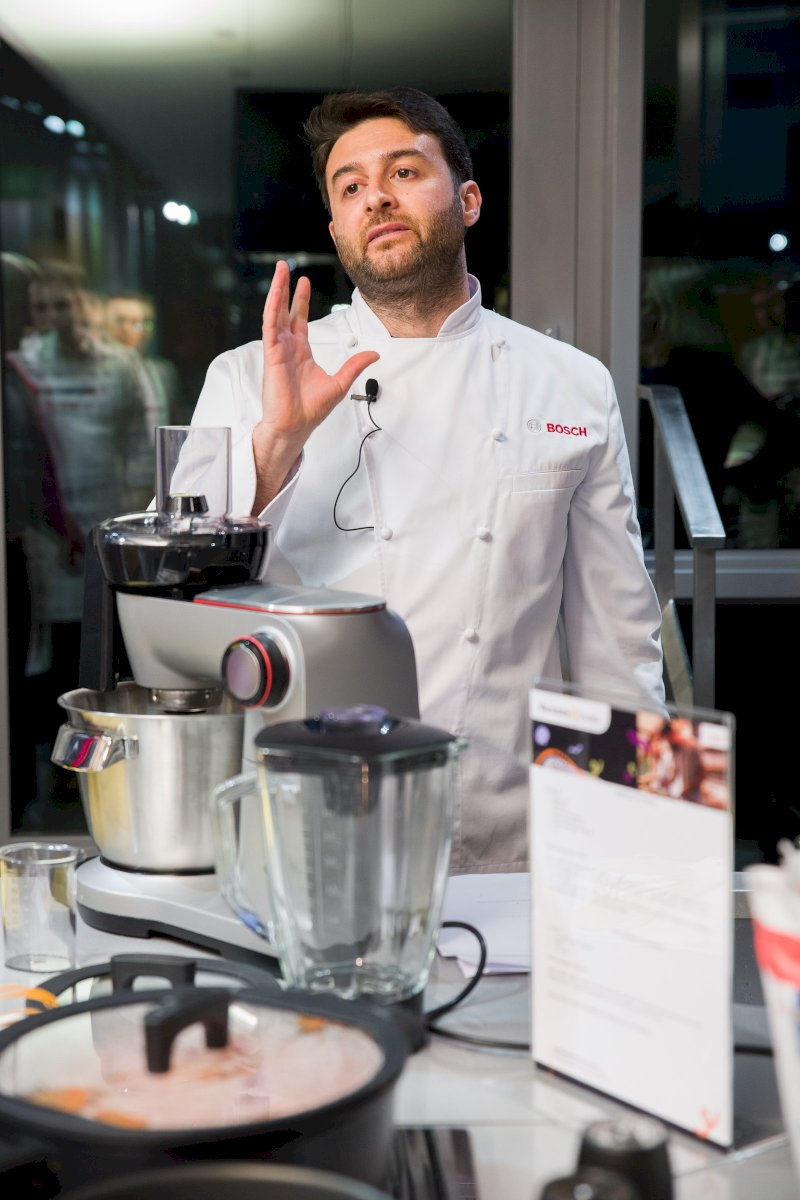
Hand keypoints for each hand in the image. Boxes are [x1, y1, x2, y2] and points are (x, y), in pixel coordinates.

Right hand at [251, 261, 378, 510]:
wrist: (295, 426)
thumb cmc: (310, 411)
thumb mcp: (340, 383)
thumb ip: (354, 365)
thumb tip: (375, 354)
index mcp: (301, 352)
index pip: (299, 320)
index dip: (301, 301)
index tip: (304, 282)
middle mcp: (288, 347)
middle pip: (286, 311)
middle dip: (287, 289)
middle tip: (287, 267)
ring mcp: (278, 350)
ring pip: (276, 313)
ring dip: (277, 291)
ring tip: (280, 270)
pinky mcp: (272, 354)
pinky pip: (270, 327)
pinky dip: (272, 309)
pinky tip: (275, 294)